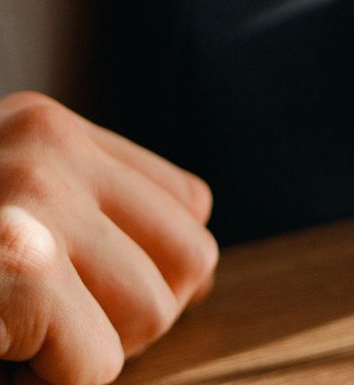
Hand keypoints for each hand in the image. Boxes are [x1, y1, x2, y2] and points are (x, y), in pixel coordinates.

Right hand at [0, 93, 217, 384]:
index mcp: (45, 127)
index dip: (150, 269)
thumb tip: (202, 282)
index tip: (74, 292)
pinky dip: (52, 381)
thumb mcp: (8, 207)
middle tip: (50, 328)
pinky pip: (94, 363)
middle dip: (133, 313)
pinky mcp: (18, 268)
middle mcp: (46, 149)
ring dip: (85, 351)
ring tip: (14, 335)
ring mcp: (32, 202)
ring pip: (154, 312)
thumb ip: (94, 220)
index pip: (188, 202)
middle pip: (193, 256)